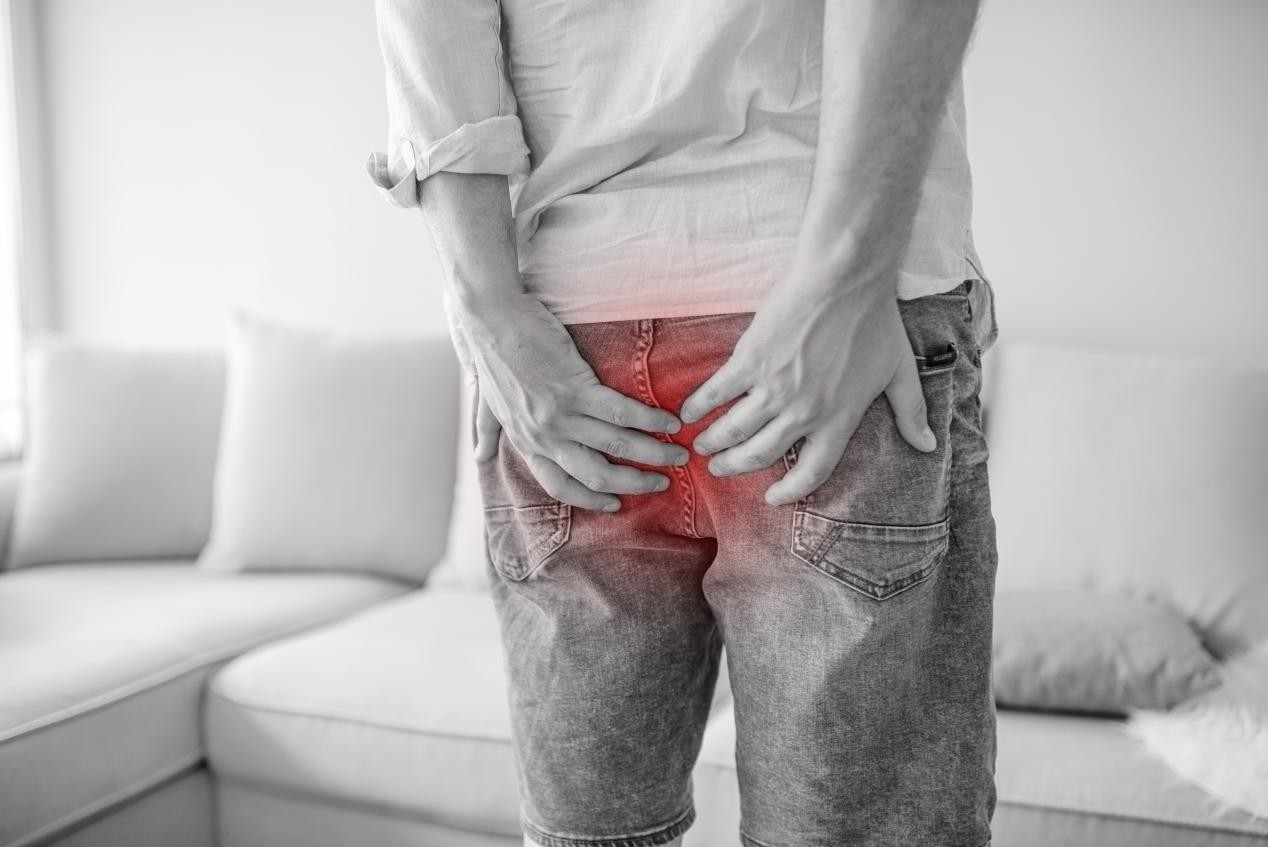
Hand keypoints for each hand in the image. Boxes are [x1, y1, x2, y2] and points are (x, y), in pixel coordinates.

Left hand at [451, 291, 690, 512]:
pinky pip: (622, 413)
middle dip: (634, 484)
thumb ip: (487, 430)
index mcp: (526, 442)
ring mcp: (561, 414)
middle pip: (596, 475)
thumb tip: (480, 456)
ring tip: (679, 455)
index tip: (615, 504)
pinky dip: (651, 421)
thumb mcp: (488, 402)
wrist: (491, 319)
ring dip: (653, 454)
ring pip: (616, 446)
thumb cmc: (491, 355)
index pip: (560, 486)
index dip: (590, 499)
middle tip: (661, 484)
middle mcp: (545, 436)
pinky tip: (671, 422)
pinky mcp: (576, 387)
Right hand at [677, 263, 936, 506]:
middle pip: (760, 455)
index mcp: (839, 419)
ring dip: (713, 443)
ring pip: (733, 430)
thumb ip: (911, 414)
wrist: (846, 277)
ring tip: (701, 447)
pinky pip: (716, 392)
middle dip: (735, 467)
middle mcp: (804, 412)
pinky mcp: (751, 359)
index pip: (812, 472)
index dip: (790, 491)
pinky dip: (697, 406)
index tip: (772, 498)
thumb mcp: (900, 372)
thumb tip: (927, 445)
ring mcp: (774, 388)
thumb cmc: (875, 320)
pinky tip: (686, 414)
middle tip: (719, 469)